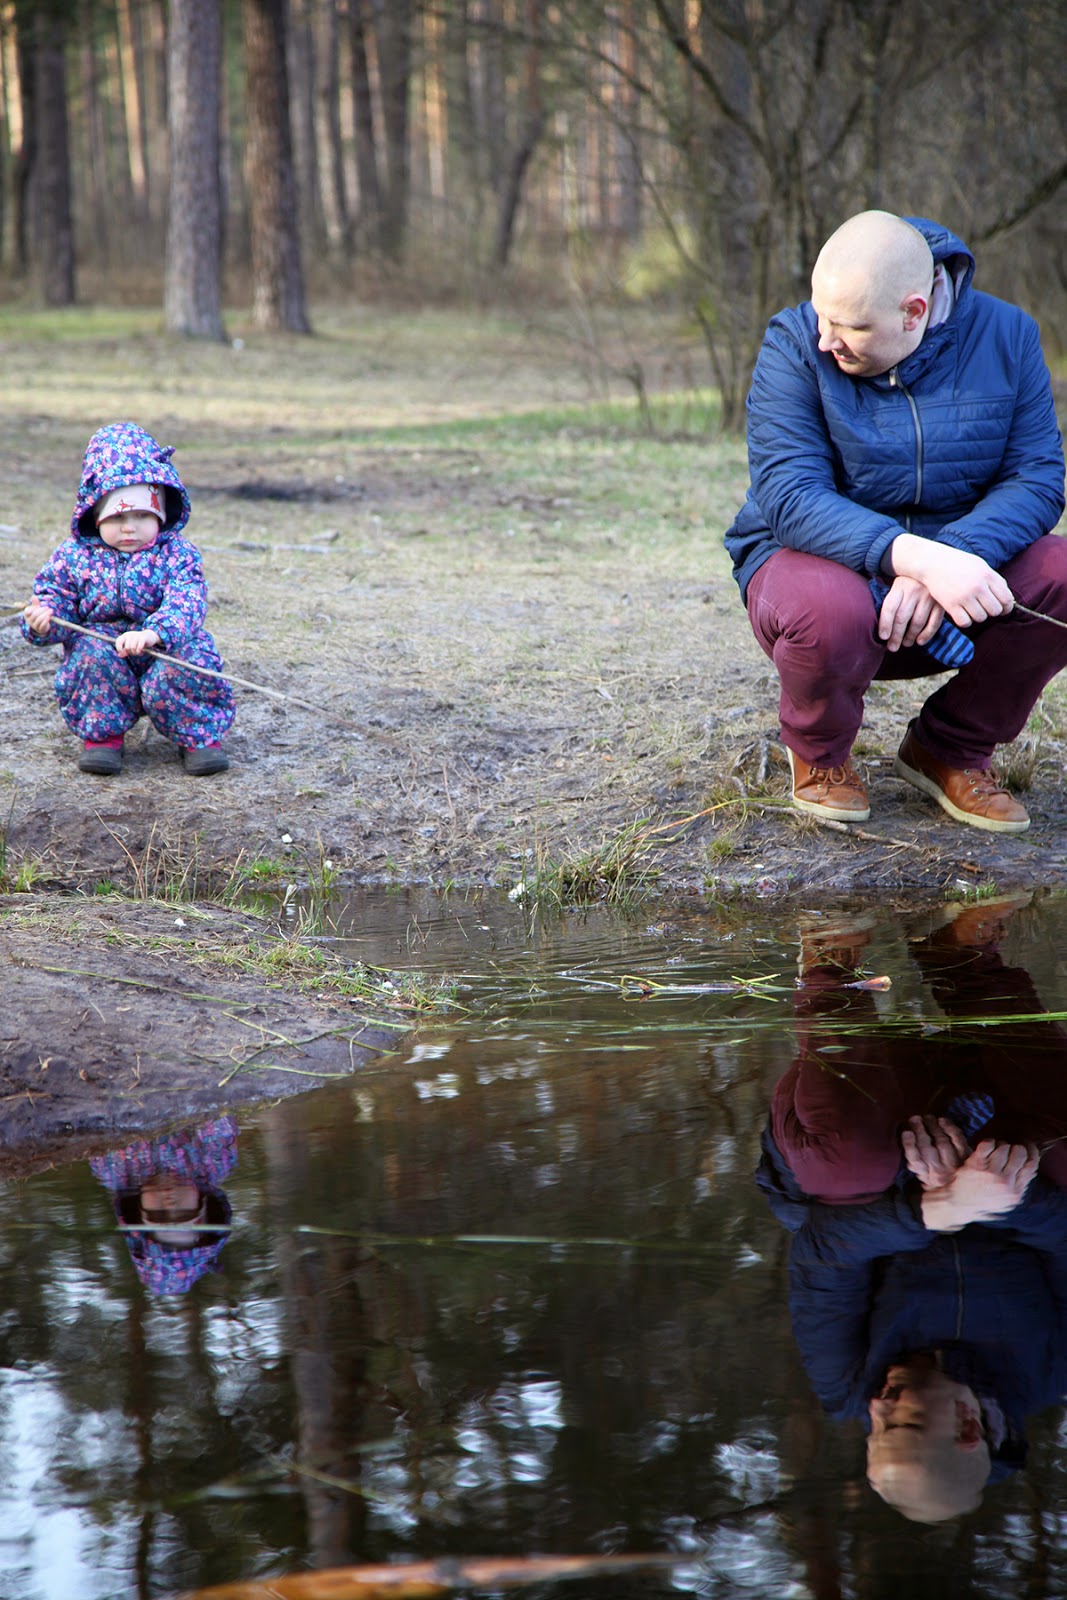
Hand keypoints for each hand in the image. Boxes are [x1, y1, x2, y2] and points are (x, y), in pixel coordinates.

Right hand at [23, 598, 53, 635]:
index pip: (28, 611)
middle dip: (42, 610)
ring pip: (39, 619)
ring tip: (51, 611)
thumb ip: (35, 603)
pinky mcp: (39, 629)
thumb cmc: (38, 615)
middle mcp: (29, 620)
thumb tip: (34, 596)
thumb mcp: (36, 608)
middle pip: (35, 614)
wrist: (42, 626)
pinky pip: (42, 625)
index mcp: (27, 614)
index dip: (34, 608)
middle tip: (48, 608)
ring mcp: (34, 626)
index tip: (40, 606)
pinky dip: (46, 620)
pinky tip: (49, 617)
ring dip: (46, 614)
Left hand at [114, 629, 160, 656]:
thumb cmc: (137, 642)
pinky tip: (139, 651)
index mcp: (125, 636)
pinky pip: (139, 646)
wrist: (149, 636)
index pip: (118, 641)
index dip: (119, 648)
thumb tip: (120, 655)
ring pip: (132, 647)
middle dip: (130, 652)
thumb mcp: (130, 646)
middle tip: (133, 653)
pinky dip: (138, 650)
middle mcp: (129, 635)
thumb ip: (124, 651)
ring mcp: (136, 635)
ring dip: (134, 652)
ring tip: (136, 652)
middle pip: (127, 647)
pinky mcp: (143, 637)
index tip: (122, 653)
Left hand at [877, 577, 944, 651]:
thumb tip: (882, 624)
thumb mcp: (899, 584)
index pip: (890, 608)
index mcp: (900, 586)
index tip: (883, 637)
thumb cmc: (911, 580)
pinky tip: (920, 641)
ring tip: (905, 643)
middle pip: (902, 618)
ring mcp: (929, 597)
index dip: (885, 624)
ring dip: (910, 636)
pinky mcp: (941, 602)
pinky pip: (934, 622)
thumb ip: (892, 600)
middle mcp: (914, 591)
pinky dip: (927, 634)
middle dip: (896, 636)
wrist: (934, 564)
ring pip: (917, 622)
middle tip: (892, 647)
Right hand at [889, 536, 1013, 626]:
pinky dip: (965, 621)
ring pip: (981, 618)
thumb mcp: (980, 566)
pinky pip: (965, 622)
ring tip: (971, 608)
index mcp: (987, 575)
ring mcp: (964, 596)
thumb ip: (994, 581)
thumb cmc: (958, 564)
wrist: (932, 562)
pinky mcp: (951, 605)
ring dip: (977, 616)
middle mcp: (978, 586)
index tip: (1001, 608)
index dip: (1006, 607)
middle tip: (983, 607)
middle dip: (991, 612)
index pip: (1006, 599)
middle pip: (995, 611)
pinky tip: (962, 613)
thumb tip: (1008, 600)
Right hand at [902, 1115, 969, 1189]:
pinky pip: (958, 1139)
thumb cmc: (938, 1177)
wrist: (964, 1189)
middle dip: (920, 1131)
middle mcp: (939, 1170)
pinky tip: (942, 1120)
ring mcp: (953, 1163)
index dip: (910, 1145)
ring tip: (927, 1118)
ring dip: (933, 1127)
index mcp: (926, 1175)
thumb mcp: (924, 1175)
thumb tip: (906, 1139)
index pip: (915, 1160)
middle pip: (927, 1149)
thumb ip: (914, 1162)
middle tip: (914, 1118)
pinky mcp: (966, 1155)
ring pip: (942, 1142)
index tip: (907, 1132)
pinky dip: (950, 1128)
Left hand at [920, 1139, 1039, 1231]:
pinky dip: (988, 1142)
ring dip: (1000, 1145)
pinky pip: (988, 1143)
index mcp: (1015, 1192)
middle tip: (1007, 1151)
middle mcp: (1005, 1182)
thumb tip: (1031, 1165)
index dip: (1030, 1151)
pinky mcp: (976, 1164)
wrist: (959, 1203)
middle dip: (1014, 1148)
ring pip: (1004, 1146)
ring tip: (994, 1151)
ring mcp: (990, 1173)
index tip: (1025, 1146)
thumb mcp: (1007, 1200)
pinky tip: (986, 1148)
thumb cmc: (984, 1200)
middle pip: (1020, 1152)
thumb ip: (1020, 1185)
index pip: (1031, 1164)